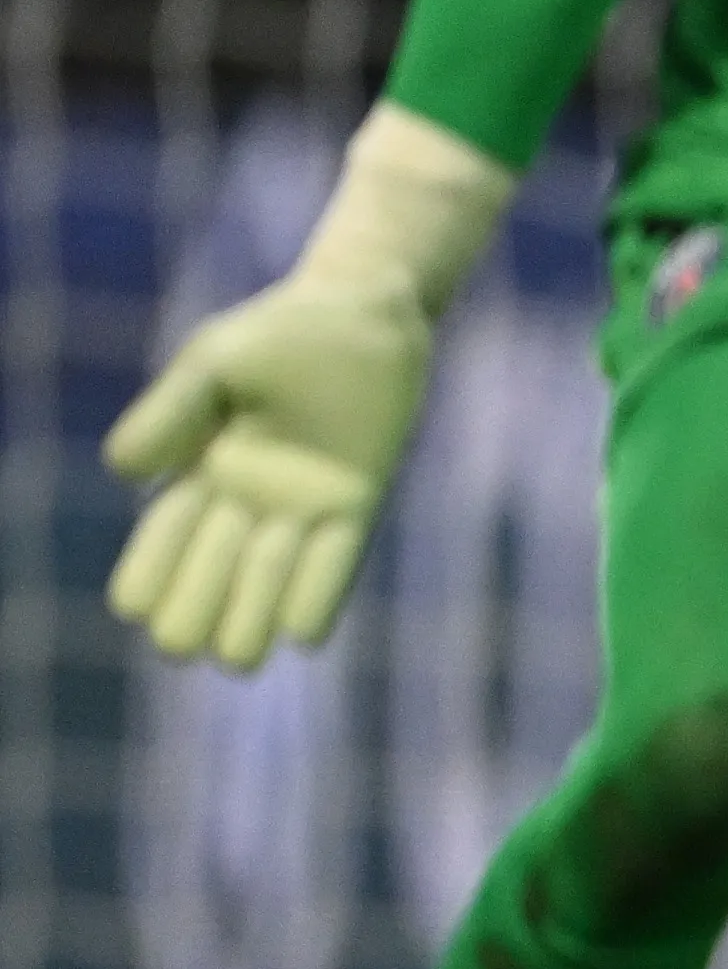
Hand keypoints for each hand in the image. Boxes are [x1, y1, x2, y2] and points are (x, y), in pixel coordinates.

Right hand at [104, 273, 440, 670]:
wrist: (364, 309)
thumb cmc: (278, 334)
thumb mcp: (212, 365)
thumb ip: (171, 412)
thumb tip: (121, 472)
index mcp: (199, 472)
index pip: (164, 538)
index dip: (149, 574)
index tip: (134, 607)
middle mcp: (248, 500)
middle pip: (211, 570)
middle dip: (196, 607)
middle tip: (181, 644)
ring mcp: (304, 504)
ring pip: (270, 575)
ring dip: (252, 616)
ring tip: (238, 659)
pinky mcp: (359, 499)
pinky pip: (337, 558)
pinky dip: (320, 594)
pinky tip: (304, 635)